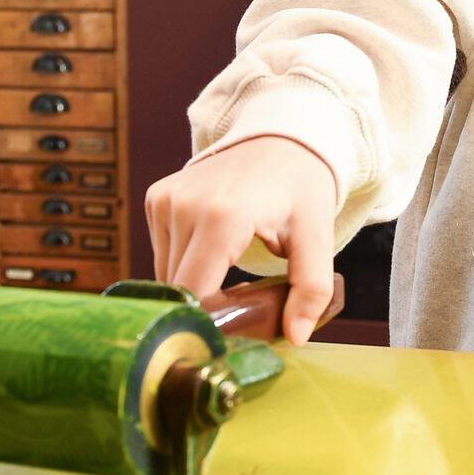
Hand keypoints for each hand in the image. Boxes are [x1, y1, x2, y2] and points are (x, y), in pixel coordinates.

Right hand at [145, 136, 338, 344]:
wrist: (280, 137)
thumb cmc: (300, 187)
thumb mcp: (317, 236)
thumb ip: (311, 288)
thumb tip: (296, 337)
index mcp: (223, 217)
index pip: (195, 293)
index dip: (209, 321)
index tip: (233, 332)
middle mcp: (185, 206)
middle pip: (178, 287)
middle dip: (204, 306)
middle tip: (239, 307)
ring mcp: (165, 199)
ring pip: (165, 273)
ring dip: (193, 284)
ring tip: (229, 275)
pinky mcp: (156, 197)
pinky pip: (162, 251)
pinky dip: (184, 262)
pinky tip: (213, 252)